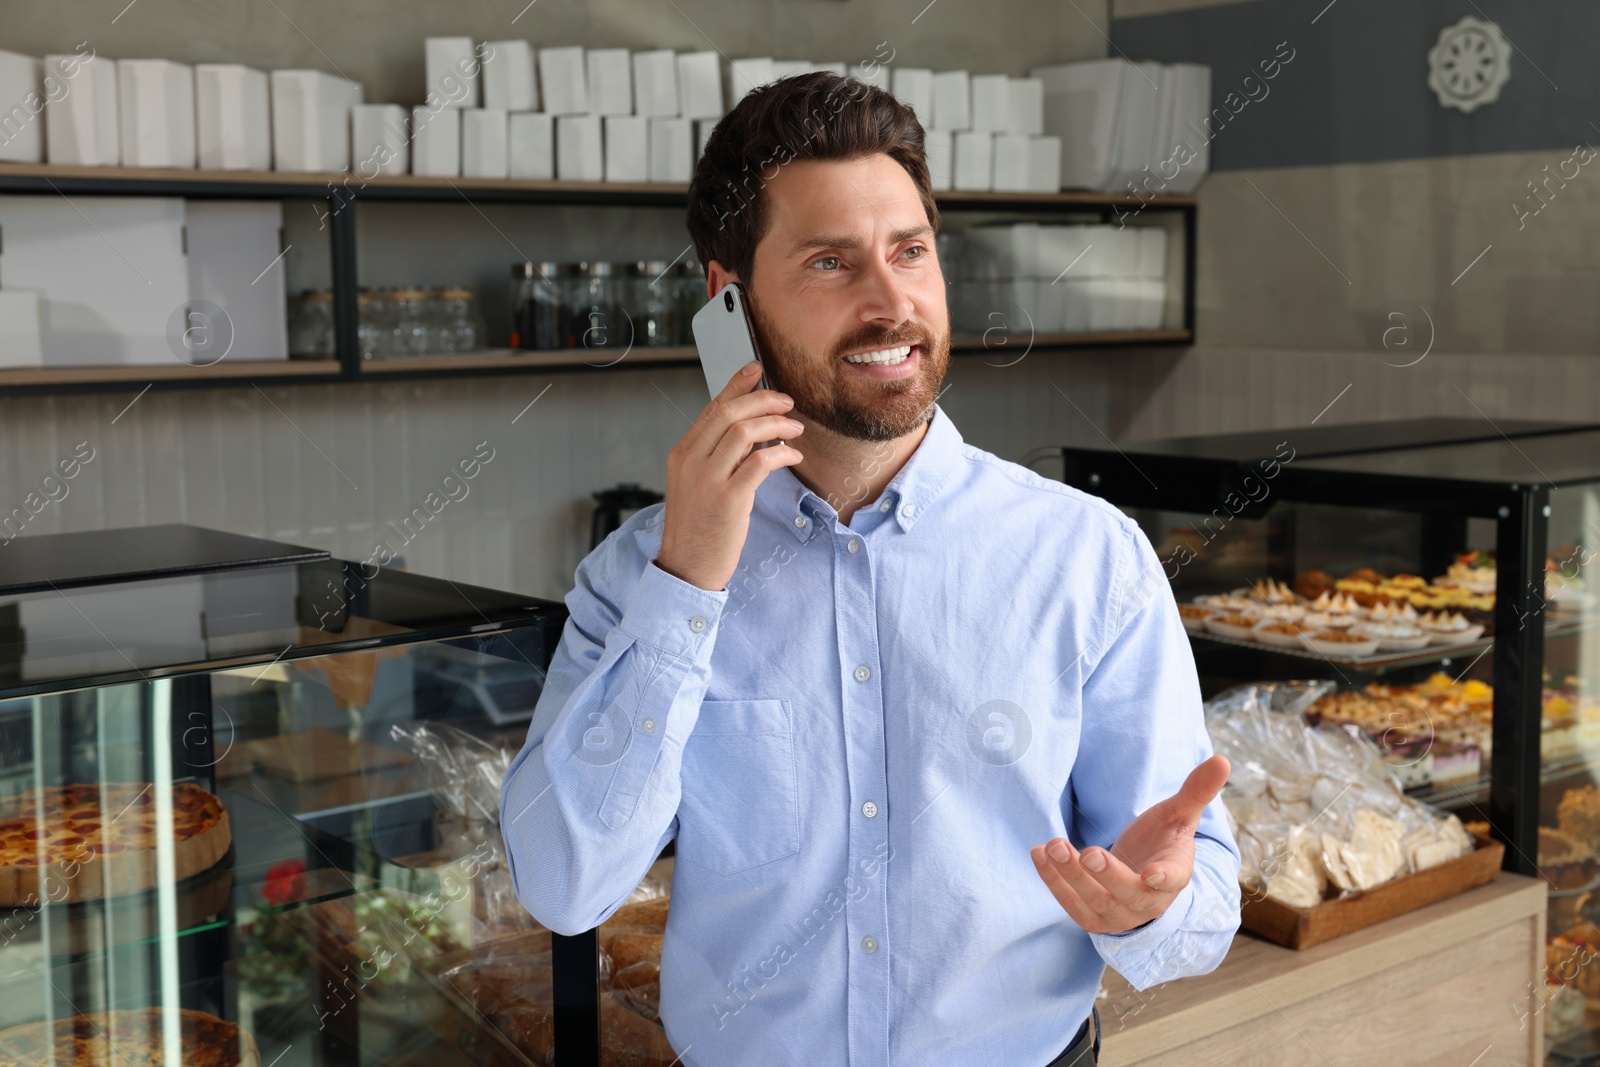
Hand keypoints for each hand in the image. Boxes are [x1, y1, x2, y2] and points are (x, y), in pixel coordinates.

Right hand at [655, 361, 804, 591]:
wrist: (687, 568)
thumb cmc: (697, 529)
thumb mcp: (696, 485)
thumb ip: (716, 457)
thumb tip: (751, 432)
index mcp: (682, 454)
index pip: (712, 408)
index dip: (737, 384)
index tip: (757, 370)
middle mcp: (691, 462)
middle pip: (730, 412)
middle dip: (764, 400)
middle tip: (786, 401)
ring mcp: (708, 480)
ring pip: (746, 432)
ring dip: (777, 424)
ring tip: (795, 428)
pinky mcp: (729, 499)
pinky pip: (761, 462)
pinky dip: (782, 453)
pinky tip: (793, 456)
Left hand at [1030, 754, 1229, 934]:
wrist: (1139, 877)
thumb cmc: (1160, 842)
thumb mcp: (1177, 816)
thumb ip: (1196, 791)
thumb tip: (1222, 759)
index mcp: (1174, 876)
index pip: (1172, 880)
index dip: (1164, 878)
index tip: (1153, 873)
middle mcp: (1147, 903)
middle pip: (1128, 894)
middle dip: (1107, 876)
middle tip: (1088, 853)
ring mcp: (1117, 914)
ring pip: (1093, 901)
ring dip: (1070, 875)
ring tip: (1052, 846)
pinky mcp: (1090, 917)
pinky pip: (1068, 902)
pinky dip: (1051, 880)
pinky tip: (1038, 853)